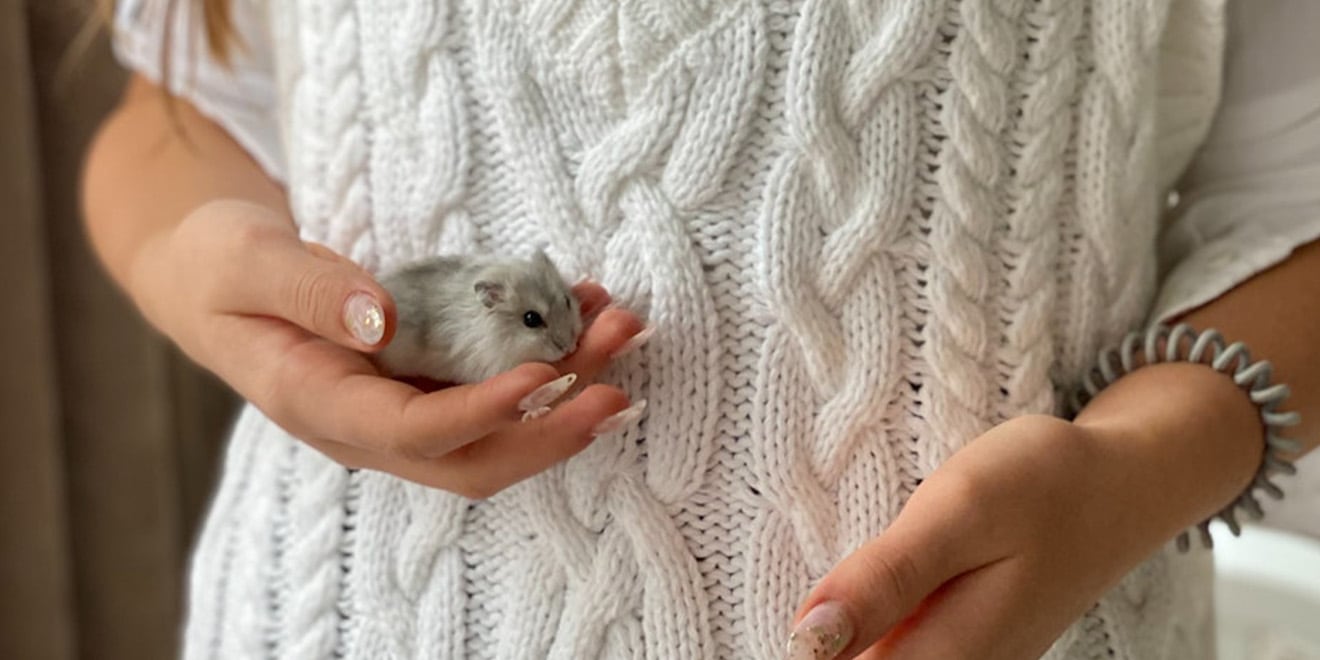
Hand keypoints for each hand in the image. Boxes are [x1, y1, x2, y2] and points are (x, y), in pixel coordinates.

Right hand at [131, 198, 646, 498]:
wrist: (213, 283)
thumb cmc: (220, 269)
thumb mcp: (245, 263)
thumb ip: (307, 288)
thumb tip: (382, 317)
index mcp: (319, 404)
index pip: (413, 434)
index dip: (482, 414)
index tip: (543, 376)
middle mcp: (369, 428)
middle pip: (476, 458)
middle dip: (553, 425)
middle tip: (619, 377)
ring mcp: (402, 414)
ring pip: (500, 432)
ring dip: (567, 389)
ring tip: (621, 328)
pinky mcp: (425, 388)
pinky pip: (496, 391)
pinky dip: (550, 361)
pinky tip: (585, 314)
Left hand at [785, 414, 1201, 659]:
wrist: (1124, 485)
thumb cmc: (1045, 486)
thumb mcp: (960, 511)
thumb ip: (884, 579)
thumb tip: (807, 640)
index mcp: (949, 653)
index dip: (809, 650)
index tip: (802, 612)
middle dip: (828, 636)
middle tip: (826, 576)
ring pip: (880, 654)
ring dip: (853, 624)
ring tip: (865, 571)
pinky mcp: (965, 642)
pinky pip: (899, 643)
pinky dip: (876, 618)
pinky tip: (878, 582)